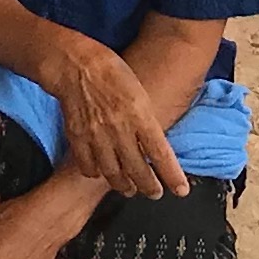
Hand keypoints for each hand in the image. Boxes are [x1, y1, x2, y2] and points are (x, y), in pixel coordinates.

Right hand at [37, 27, 192, 199]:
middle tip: (155, 193)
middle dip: (149, 187)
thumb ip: (147, 122)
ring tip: (131, 189)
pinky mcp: (77, 138)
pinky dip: (97, 174)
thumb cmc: (113, 74)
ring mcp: (97, 136)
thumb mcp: (140, 94)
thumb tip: (156, 147)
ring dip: (124, 186)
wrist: (77, 65)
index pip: (160, 154)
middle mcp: (120, 129)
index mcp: (140, 116)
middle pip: (138, 170)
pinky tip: (102, 174)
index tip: (181, 190)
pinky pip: (88, 167)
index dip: (172, 175)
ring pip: (113, 174)